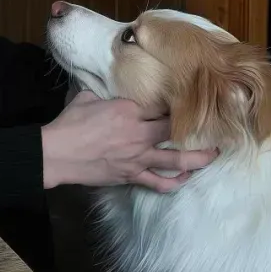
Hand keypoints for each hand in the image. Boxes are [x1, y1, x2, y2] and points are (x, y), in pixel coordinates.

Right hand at [41, 91, 216, 191]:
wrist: (56, 153)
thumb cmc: (68, 123)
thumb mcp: (86, 97)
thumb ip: (104, 93)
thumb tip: (108, 90)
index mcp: (128, 110)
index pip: (160, 106)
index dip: (176, 103)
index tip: (189, 99)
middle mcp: (138, 133)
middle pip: (176, 130)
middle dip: (196, 128)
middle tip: (213, 126)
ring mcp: (137, 157)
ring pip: (176, 159)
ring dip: (198, 158)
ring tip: (214, 154)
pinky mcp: (131, 175)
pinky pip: (158, 182)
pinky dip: (174, 181)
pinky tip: (185, 177)